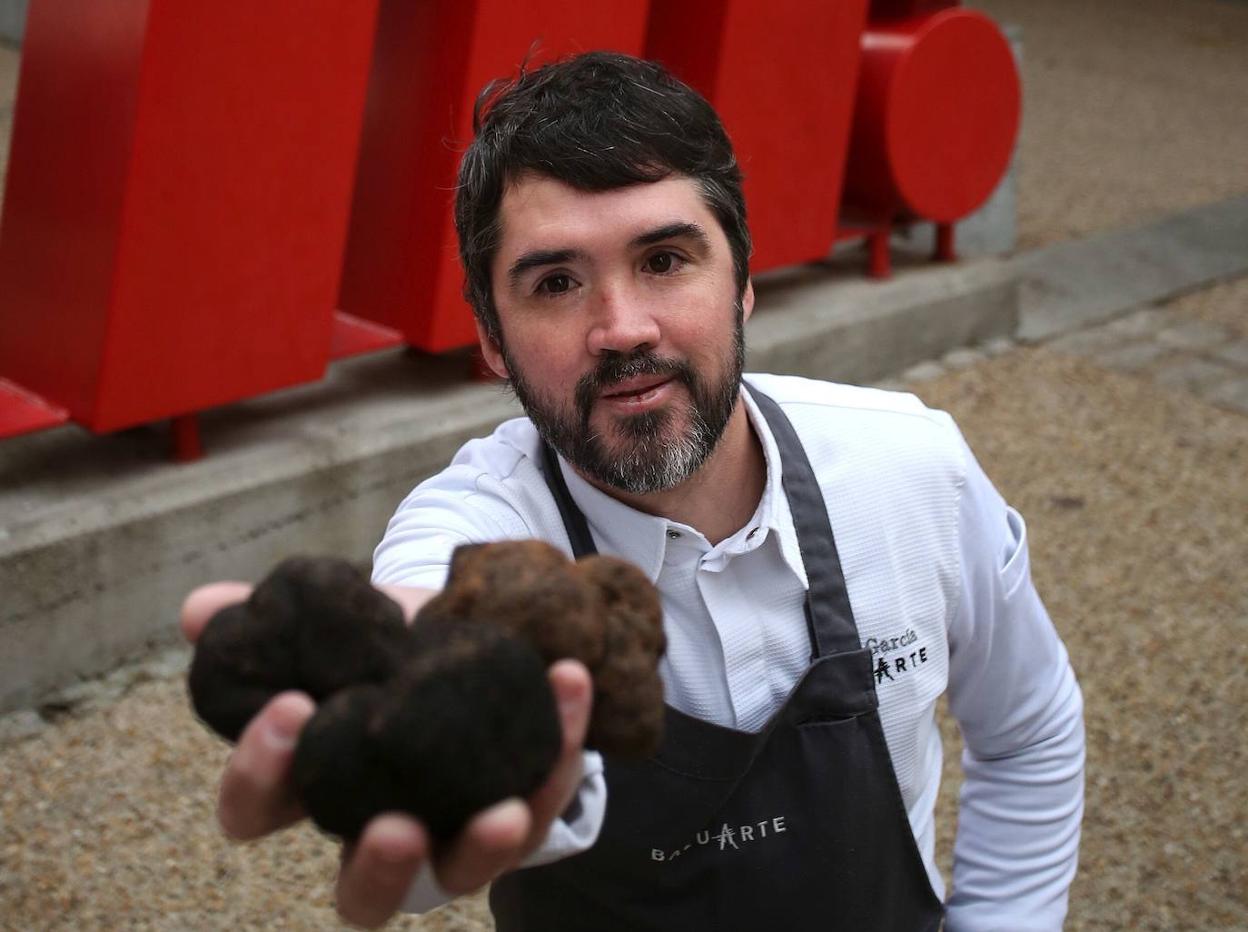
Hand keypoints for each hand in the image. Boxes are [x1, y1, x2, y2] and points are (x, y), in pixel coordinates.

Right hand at [180, 582, 593, 928]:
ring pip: (463, 870)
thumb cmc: (379, 651)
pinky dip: (560, 745)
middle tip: (394, 826)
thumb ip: (268, 623)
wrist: (461, 642)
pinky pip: (544, 793)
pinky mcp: (521, 804)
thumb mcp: (330, 630)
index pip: (258, 809)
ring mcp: (453, 830)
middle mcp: (378, 828)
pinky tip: (569, 682)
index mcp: (313, 786)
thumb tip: (203, 611)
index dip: (259, 772)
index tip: (288, 707)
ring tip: (505, 811)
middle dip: (377, 867)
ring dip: (485, 846)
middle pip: (362, 892)